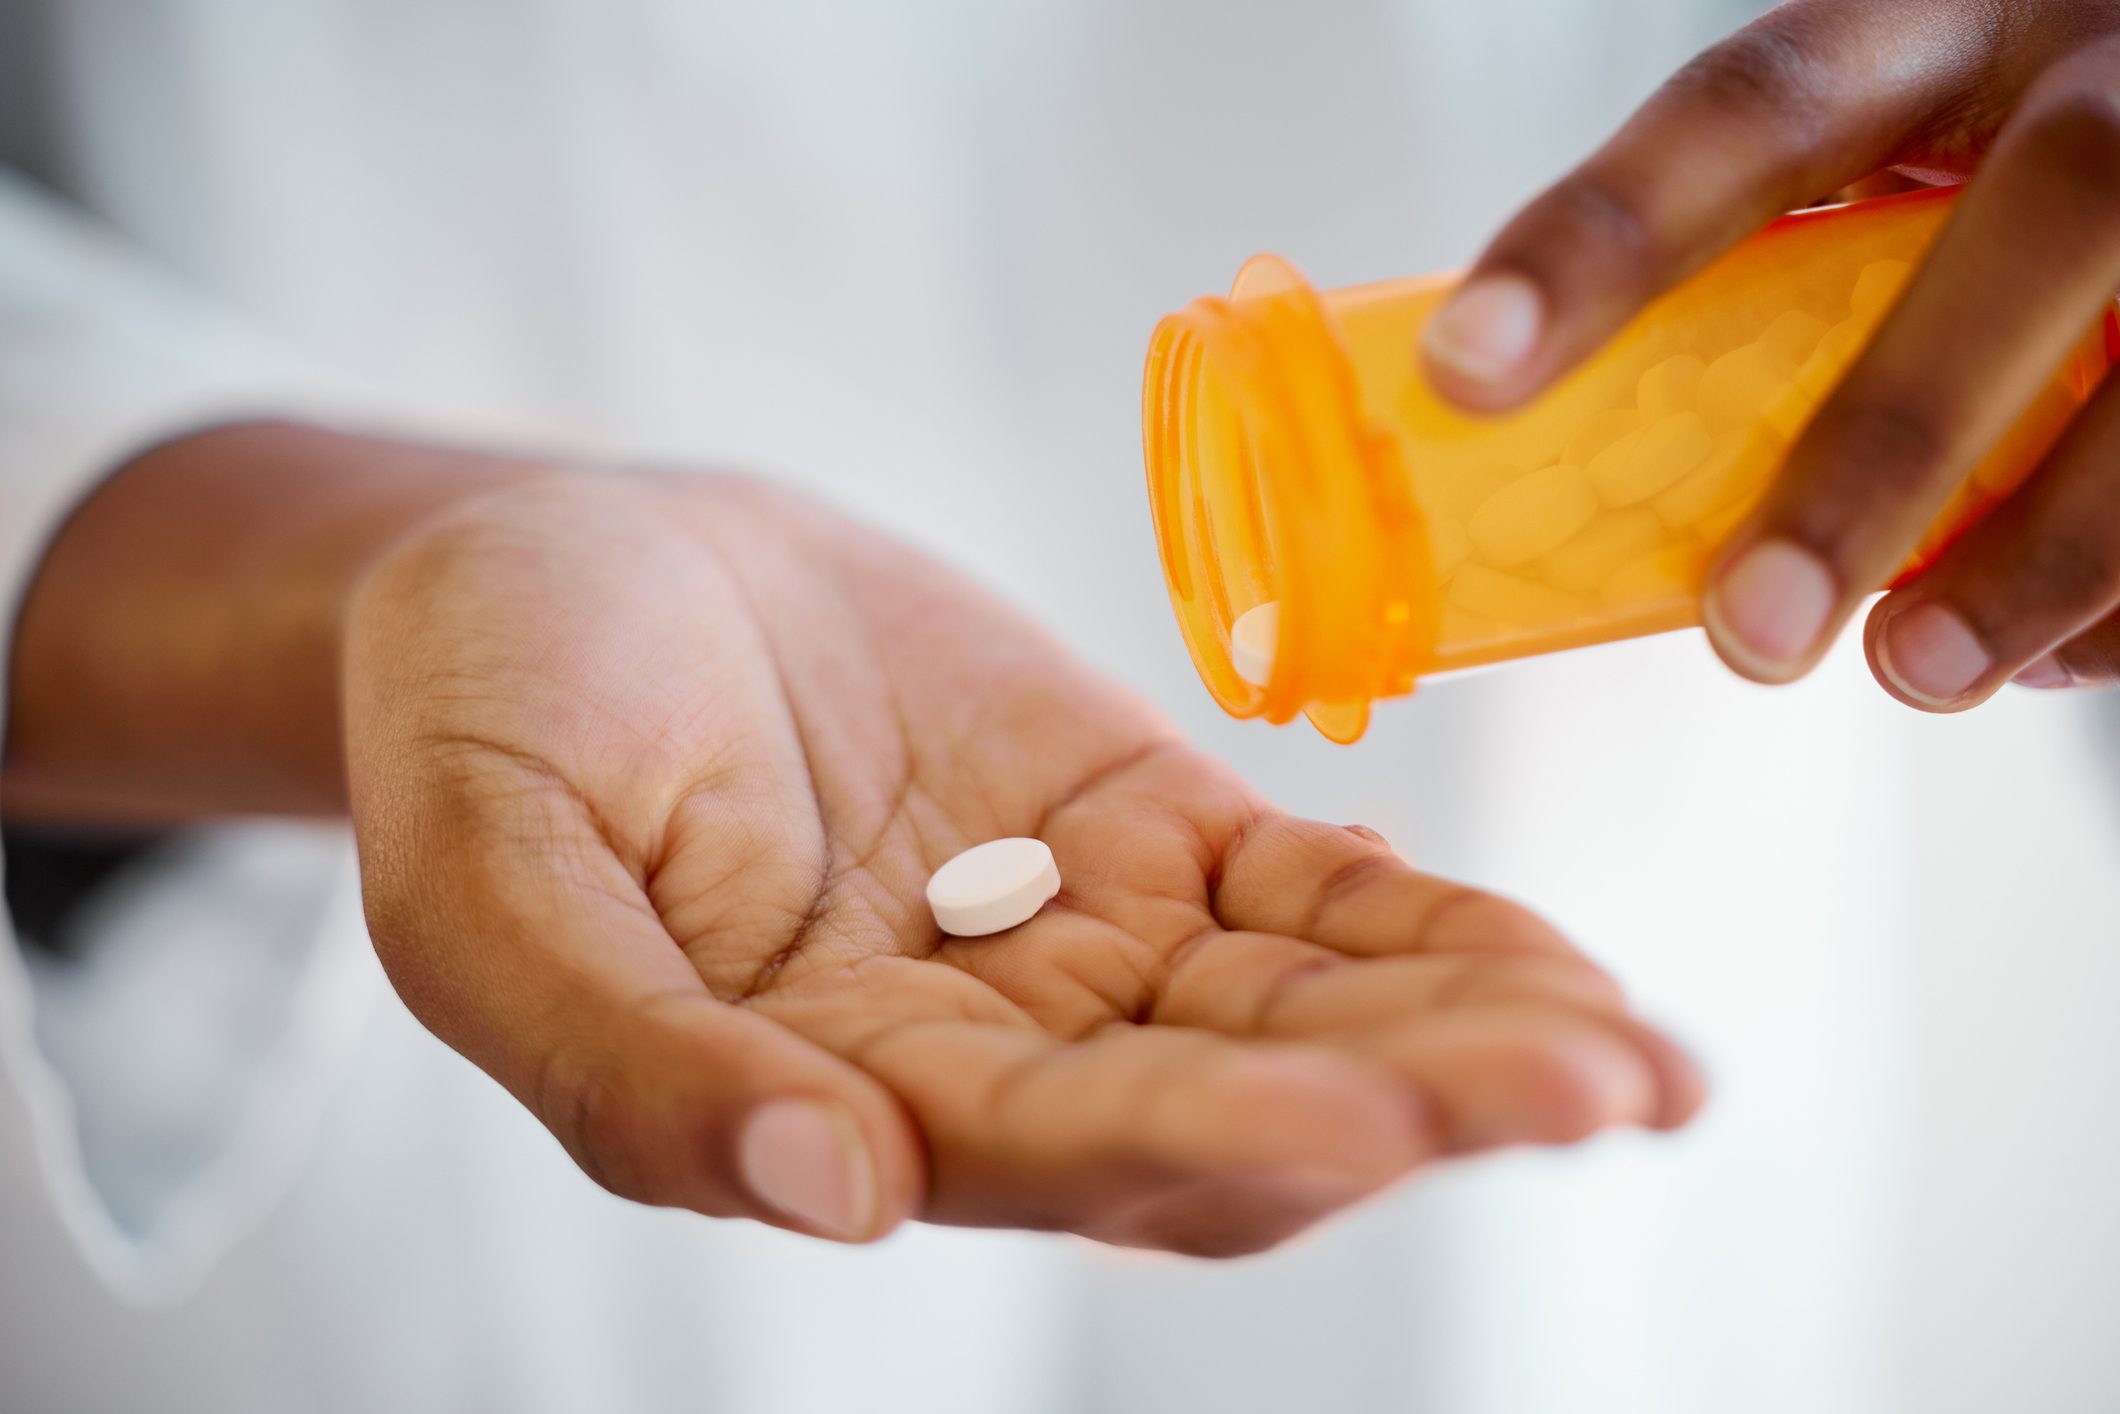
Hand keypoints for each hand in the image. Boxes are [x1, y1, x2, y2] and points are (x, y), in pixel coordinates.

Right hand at [342, 465, 1700, 1255]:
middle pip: (1219, 1110)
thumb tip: (838, 1197)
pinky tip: (1552, 960)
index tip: (1364, 1117)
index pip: (1042, 1150)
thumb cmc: (486, 717)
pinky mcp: (1132, 826)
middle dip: (1407, 1104)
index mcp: (820, 1098)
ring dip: (1461, 1034)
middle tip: (1590, 1090)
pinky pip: (1300, 895)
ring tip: (1637, 1058)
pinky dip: (1420, 923)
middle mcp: (972, 1054)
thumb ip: (629, 1055)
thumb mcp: (488, 882)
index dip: (1202, 1131)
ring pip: (1294, 1012)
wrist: (564, 566)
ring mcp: (1067, 940)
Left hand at [1420, 0, 2119, 707]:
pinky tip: (2048, 656)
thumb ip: (1769, 277)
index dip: (1607, 233)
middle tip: (1751, 629)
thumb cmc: (1988, 186)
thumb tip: (1568, 482)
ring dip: (2040, 552)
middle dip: (1888, 444)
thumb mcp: (1891, 165)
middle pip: (2040, 216)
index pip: (1757, 102)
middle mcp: (2108, 65)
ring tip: (1912, 672)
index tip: (1471, 366)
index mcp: (1940, 22)